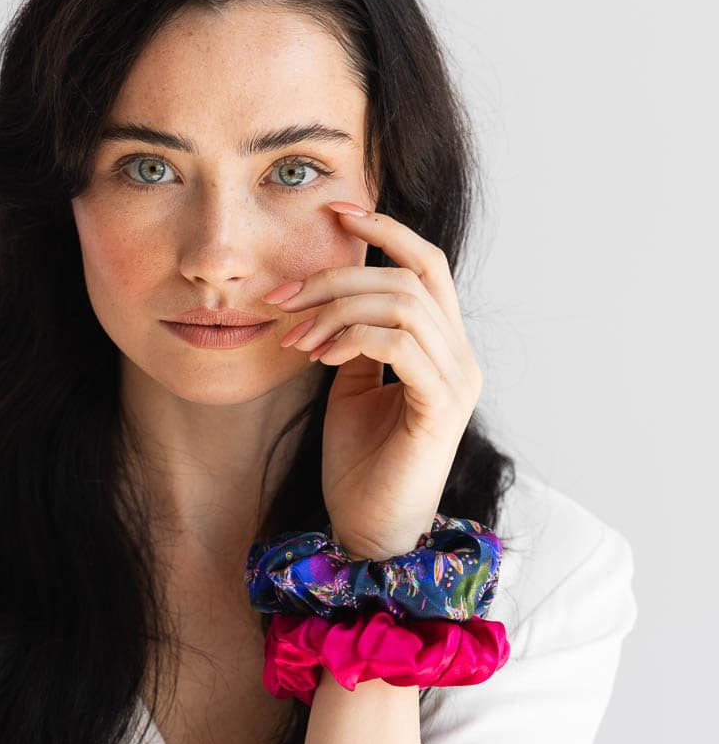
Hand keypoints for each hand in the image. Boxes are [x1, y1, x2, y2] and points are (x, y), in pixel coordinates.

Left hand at [267, 201, 482, 561]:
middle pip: (413, 274)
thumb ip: (352, 338)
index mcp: (441, 346)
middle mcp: (460, 357)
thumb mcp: (350, 387)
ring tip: (295, 337)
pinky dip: (353, 338)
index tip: (335, 211)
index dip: (386, 229)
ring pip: (404, 303)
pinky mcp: (441, 409)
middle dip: (339, 275)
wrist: (368, 531)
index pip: (426, 264)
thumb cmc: (359, 464)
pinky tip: (320, 357)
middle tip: (283, 298)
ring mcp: (457, 381)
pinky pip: (400, 344)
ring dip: (337, 310)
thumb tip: (327, 297)